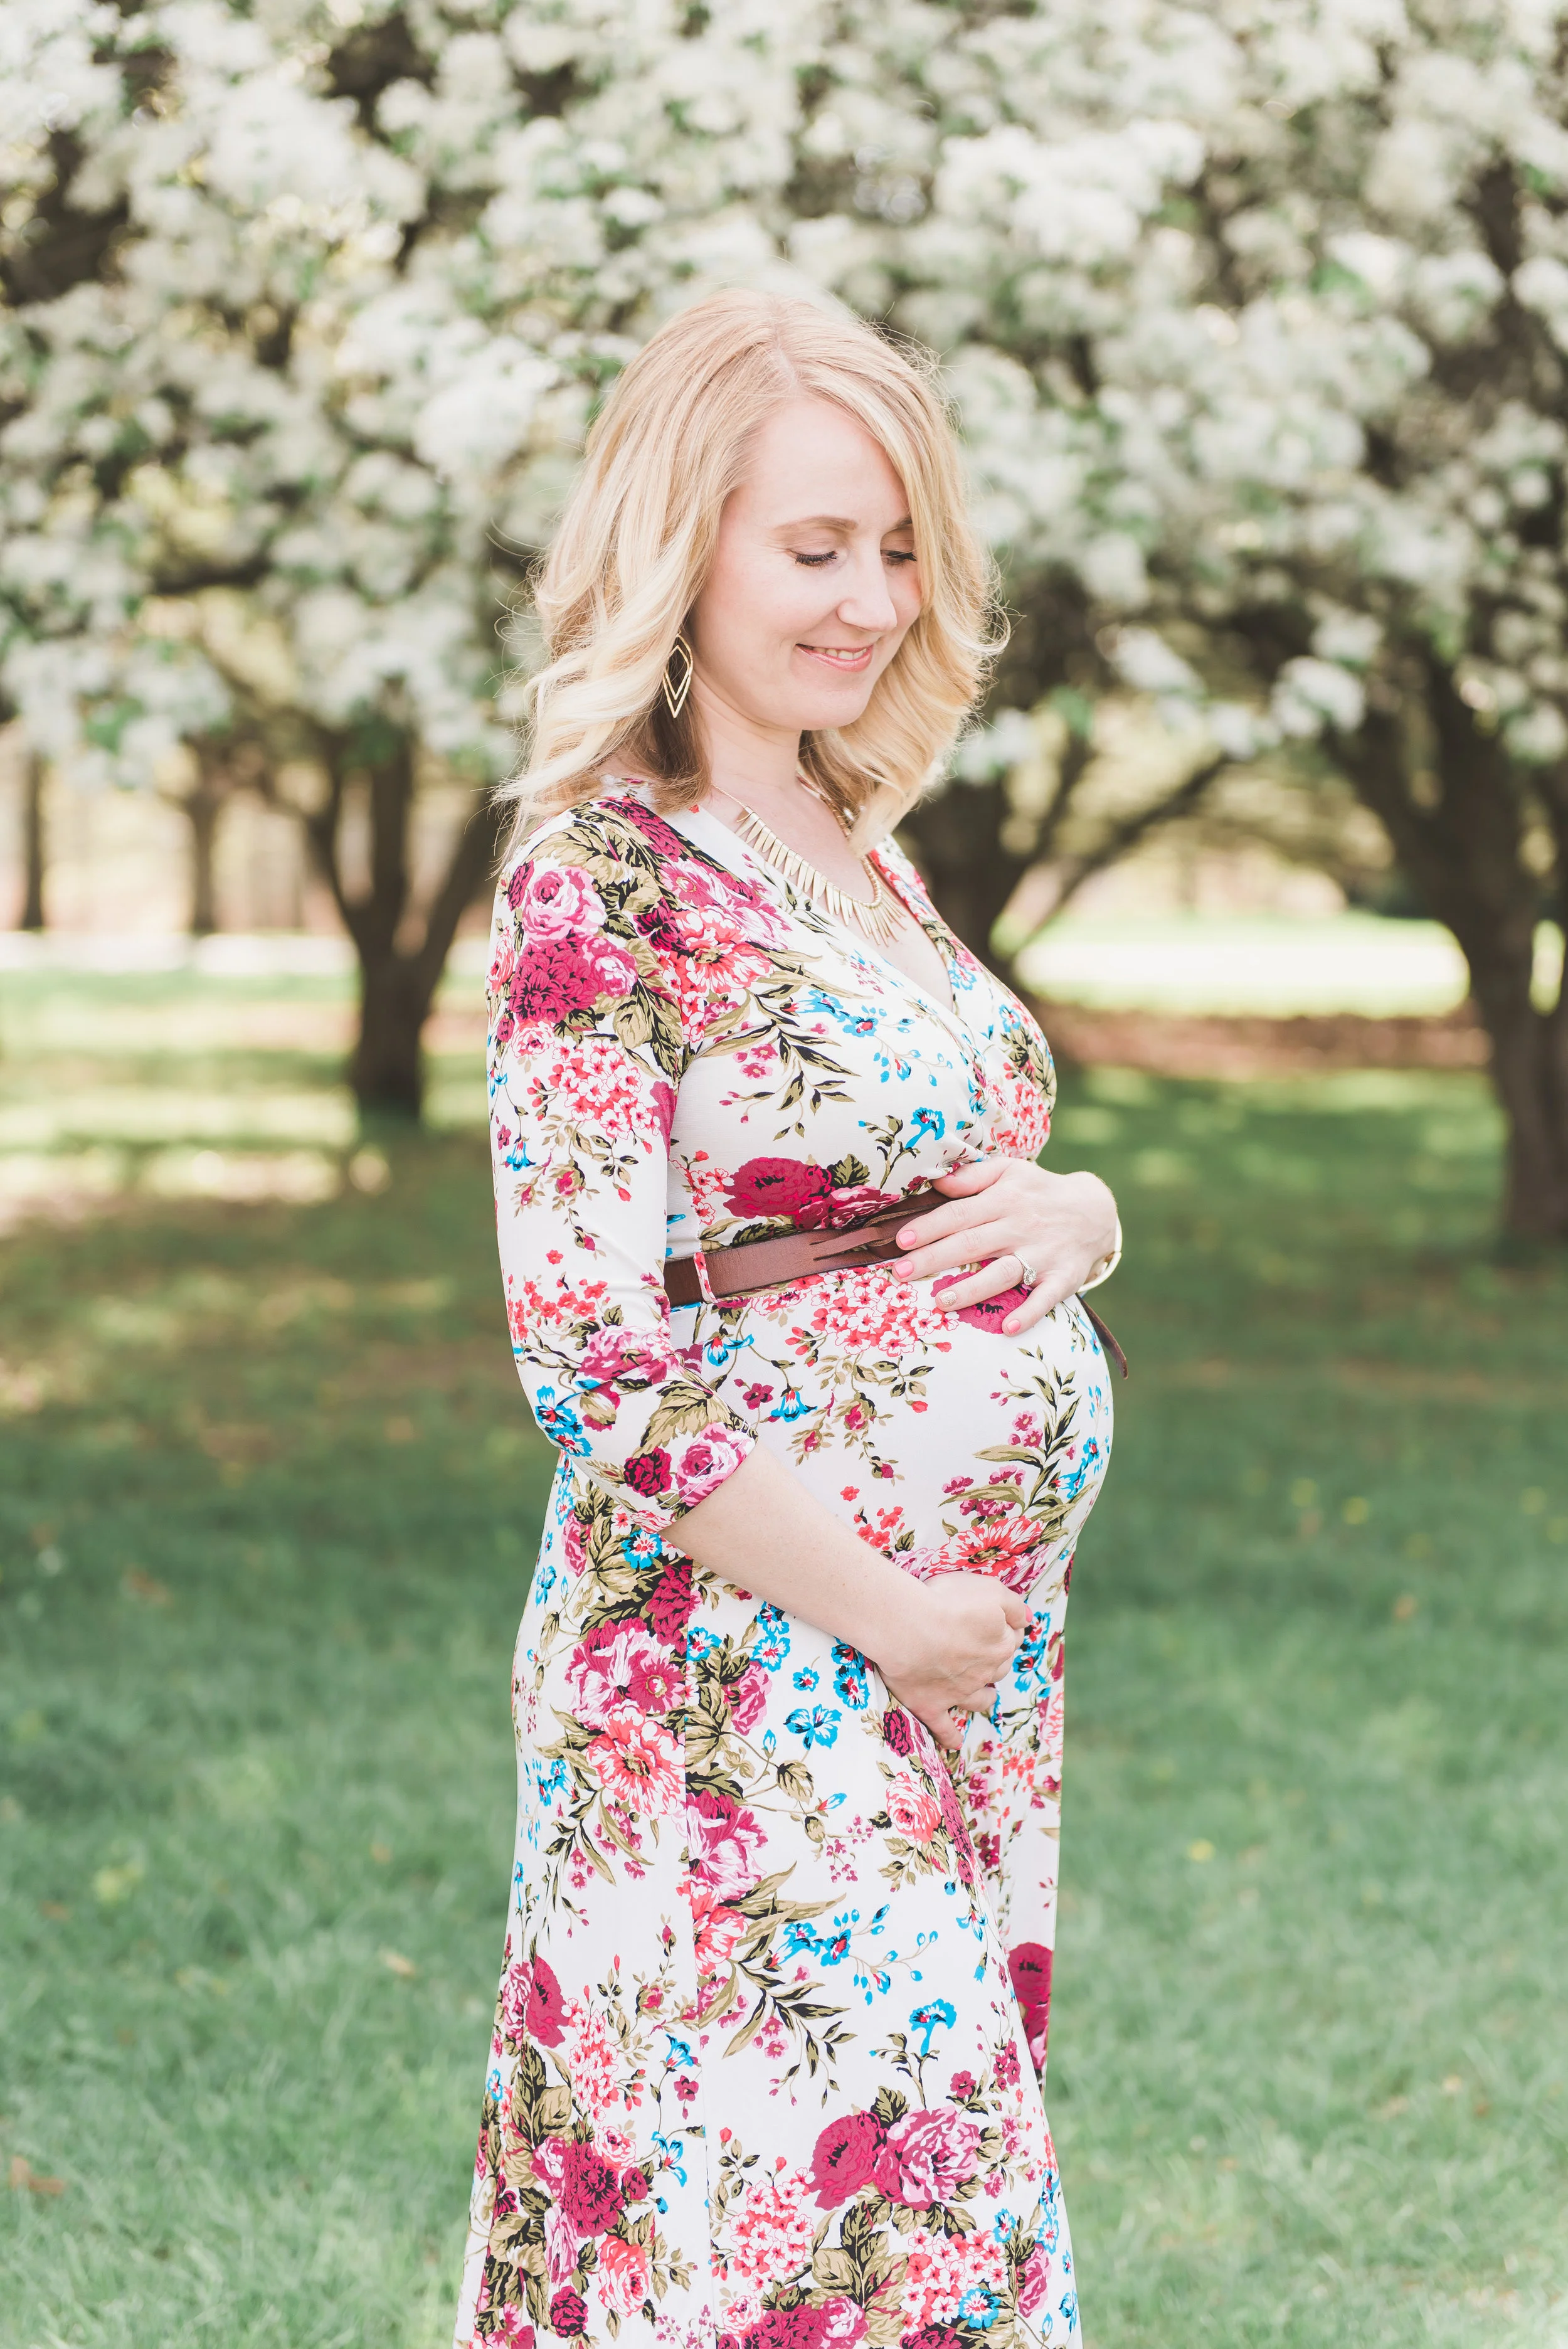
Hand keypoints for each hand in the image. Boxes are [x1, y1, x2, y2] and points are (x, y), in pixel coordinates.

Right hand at [872, 1573, 1028, 1750]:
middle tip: (984, 1652)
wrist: (910, 1628)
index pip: (1011, 1636)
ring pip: (980, 1699)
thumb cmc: (948, 1602)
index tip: (995, 1622)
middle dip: (996, 1661)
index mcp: (1001, 1644)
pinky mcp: (931, 1705)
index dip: (1004, 1627)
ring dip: (984, 1697)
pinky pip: (944, 1727)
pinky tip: (954, 1743)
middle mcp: (985, 1671)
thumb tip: (1028, 1619)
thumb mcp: (990, 1590)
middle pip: (997, 1668)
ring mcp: (959, 1692)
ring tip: (986, 1696)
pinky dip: (950, 1736)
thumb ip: (1014, 1605)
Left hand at [895, 1159, 1118, 1334]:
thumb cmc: (1038, 1191)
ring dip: (972, 1289)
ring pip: (1003, 1273)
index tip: (901, 1241)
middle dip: (934, 1259)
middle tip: (900, 1274)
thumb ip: (972, 1176)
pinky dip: (1029, 1313)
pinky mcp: (1063, 1278)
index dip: (929, 1227)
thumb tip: (935, 1182)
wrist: (1095, 1210)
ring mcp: (1042, 1254)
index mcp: (1004, 1199)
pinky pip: (1045, 1298)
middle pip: (972, 1244)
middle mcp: (1020, 1227)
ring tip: (940, 1302)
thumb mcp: (1009, 1171)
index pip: (959, 1213)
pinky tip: (1008, 1328)